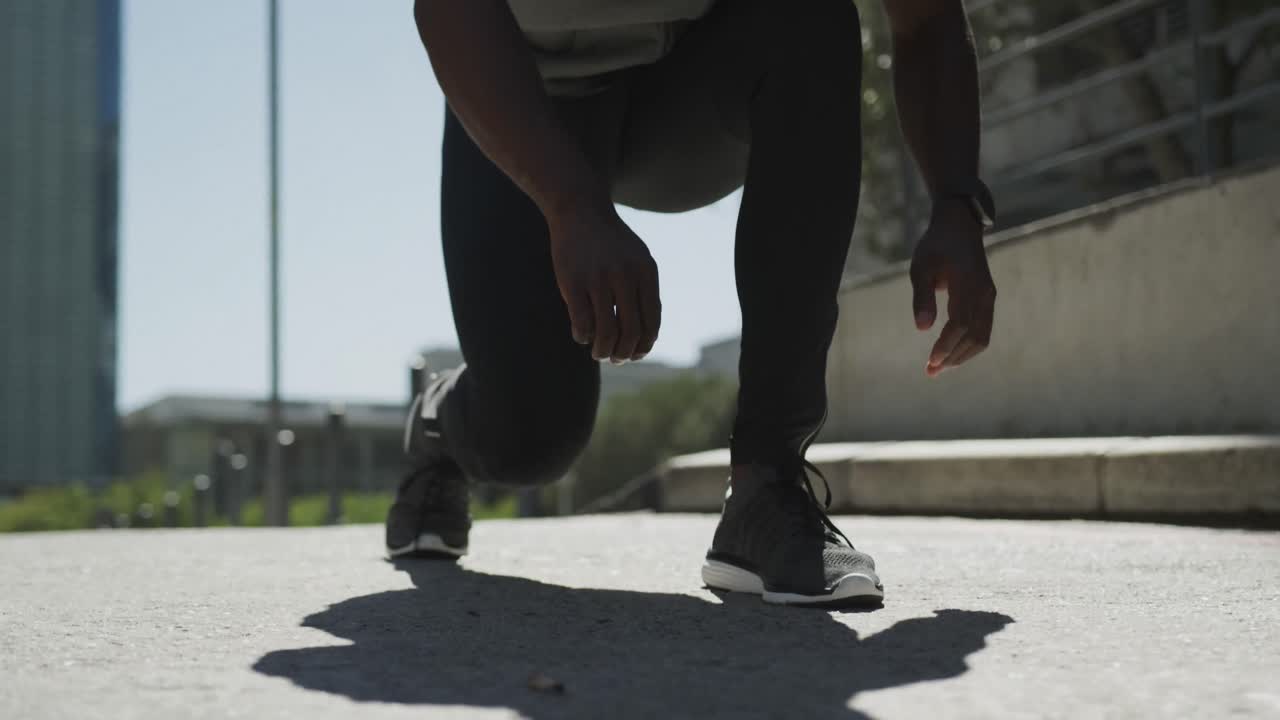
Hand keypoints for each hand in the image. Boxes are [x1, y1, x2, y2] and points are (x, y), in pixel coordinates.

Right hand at [548, 205, 660, 362]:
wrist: (580, 210)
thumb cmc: (610, 242)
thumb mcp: (637, 259)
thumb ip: (644, 292)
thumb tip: (646, 337)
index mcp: (646, 272)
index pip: (652, 322)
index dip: (645, 345)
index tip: (635, 354)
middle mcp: (625, 276)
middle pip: (631, 332)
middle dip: (624, 353)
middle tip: (615, 358)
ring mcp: (598, 279)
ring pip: (606, 333)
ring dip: (603, 351)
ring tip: (599, 353)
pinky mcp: (573, 282)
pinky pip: (582, 323)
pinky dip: (583, 337)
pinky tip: (582, 335)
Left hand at [909, 199, 996, 376]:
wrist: (959, 226)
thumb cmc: (936, 245)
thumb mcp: (921, 266)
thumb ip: (922, 296)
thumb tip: (922, 328)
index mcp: (968, 284)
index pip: (960, 324)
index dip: (947, 345)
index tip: (931, 361)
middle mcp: (984, 293)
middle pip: (975, 336)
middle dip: (953, 357)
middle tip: (930, 371)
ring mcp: (988, 297)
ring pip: (982, 337)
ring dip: (962, 355)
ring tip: (939, 367)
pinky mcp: (987, 299)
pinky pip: (983, 330)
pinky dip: (968, 345)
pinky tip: (951, 353)